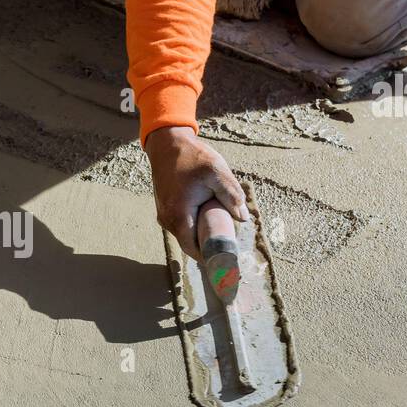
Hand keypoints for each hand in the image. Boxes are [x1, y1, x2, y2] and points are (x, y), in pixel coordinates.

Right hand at [143, 126, 247, 260]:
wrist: (167, 143)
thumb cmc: (192, 156)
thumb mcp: (216, 171)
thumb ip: (231, 194)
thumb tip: (243, 218)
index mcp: (179, 215)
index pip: (193, 249)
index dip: (210, 258)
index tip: (226, 263)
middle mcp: (167, 220)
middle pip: (190, 244)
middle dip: (208, 246)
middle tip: (230, 245)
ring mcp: (164, 215)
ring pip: (186, 235)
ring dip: (201, 235)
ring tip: (221, 230)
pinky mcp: (165, 209)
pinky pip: (181, 225)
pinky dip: (194, 226)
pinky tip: (208, 217)